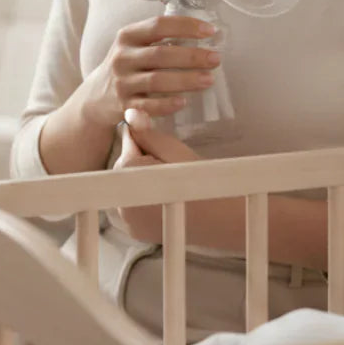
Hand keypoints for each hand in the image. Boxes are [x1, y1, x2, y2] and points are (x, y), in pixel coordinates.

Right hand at [82, 15, 220, 128]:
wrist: (96, 97)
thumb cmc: (127, 65)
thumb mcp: (134, 45)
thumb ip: (159, 38)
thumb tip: (204, 33)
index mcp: (128, 36)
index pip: (158, 25)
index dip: (185, 26)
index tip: (210, 30)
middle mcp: (122, 57)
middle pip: (160, 54)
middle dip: (191, 56)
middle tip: (216, 58)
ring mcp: (122, 82)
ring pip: (156, 80)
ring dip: (185, 80)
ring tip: (209, 79)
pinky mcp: (124, 106)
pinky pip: (148, 106)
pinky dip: (167, 104)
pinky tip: (184, 102)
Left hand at [115, 109, 201, 240]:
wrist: (222, 217)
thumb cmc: (201, 179)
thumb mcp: (174, 149)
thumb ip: (147, 133)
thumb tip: (129, 113)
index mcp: (127, 174)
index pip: (128, 145)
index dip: (148, 144)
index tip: (168, 153)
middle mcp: (121, 199)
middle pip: (125, 168)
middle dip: (143, 163)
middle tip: (172, 168)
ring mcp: (128, 220)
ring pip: (128, 188)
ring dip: (143, 181)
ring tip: (172, 184)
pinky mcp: (135, 231)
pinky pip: (133, 208)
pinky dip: (145, 201)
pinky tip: (167, 200)